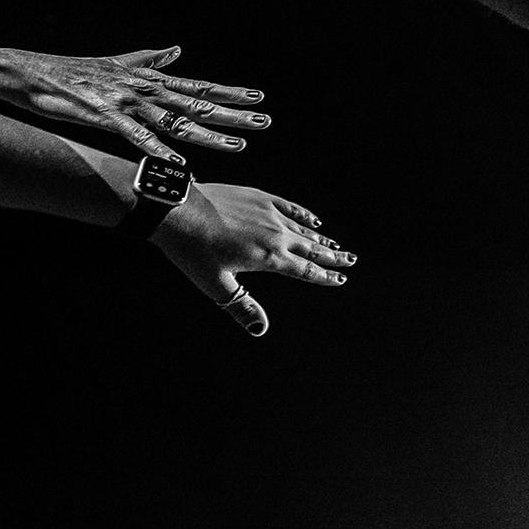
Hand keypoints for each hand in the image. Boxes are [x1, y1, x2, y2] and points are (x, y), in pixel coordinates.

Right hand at [0, 45, 267, 161]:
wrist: (33, 73)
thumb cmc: (75, 71)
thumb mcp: (119, 62)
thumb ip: (151, 59)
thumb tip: (177, 49)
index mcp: (150, 80)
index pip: (199, 87)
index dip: (230, 93)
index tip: (259, 97)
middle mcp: (145, 89)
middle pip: (197, 105)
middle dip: (232, 115)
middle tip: (265, 122)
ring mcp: (127, 102)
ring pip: (175, 121)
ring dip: (207, 135)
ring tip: (237, 146)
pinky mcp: (105, 116)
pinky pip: (137, 136)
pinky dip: (158, 150)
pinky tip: (178, 163)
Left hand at [151, 182, 352, 335]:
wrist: (178, 210)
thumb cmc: (193, 249)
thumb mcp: (216, 285)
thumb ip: (242, 306)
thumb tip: (260, 330)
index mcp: (268, 258)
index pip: (305, 270)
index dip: (324, 277)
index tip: (339, 279)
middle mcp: (276, 235)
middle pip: (312, 249)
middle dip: (332, 256)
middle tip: (350, 260)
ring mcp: (269, 214)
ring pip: (304, 229)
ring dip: (321, 239)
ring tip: (334, 244)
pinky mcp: (260, 198)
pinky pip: (290, 208)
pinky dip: (304, 215)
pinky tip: (313, 220)